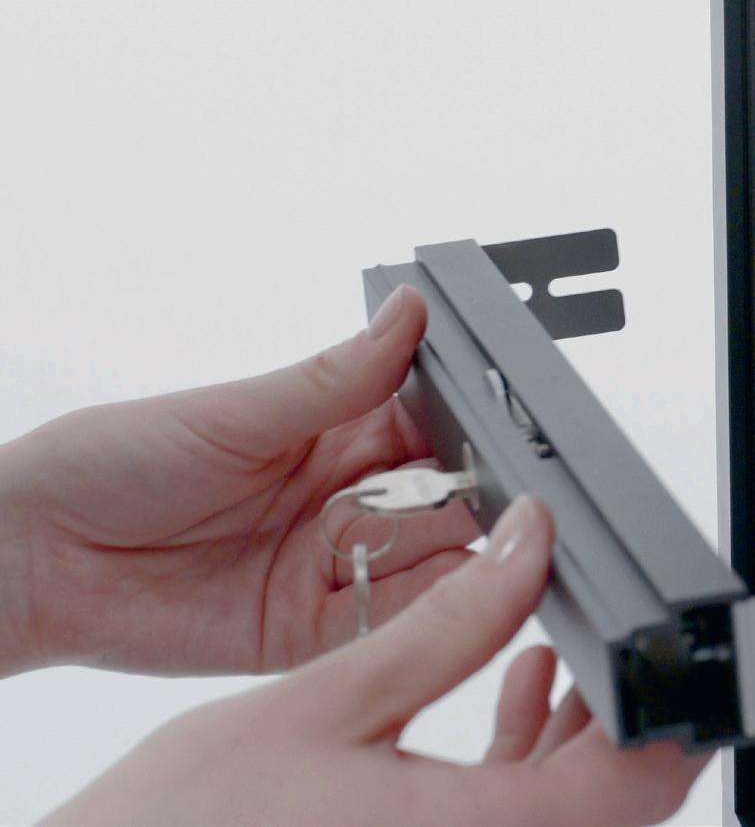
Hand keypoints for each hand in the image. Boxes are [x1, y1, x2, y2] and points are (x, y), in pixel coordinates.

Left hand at [0, 285, 479, 674]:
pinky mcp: (310, 630)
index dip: (474, 428)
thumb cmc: (111, 463)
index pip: (432, 424)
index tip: (512, 432)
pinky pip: (386, 623)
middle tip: (518, 497)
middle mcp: (343, 498)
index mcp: (333, 431)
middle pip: (444, 496)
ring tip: (500, 545)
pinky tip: (457, 596)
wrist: (30, 559)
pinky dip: (426, 612)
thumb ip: (333, 380)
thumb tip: (410, 313)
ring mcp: (331, 565)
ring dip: (466, 553)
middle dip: (480, 495)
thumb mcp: (233, 414)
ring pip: (429, 559)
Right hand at [42, 498, 710, 826]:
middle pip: (618, 800)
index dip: (674, 708)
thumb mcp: (324, 702)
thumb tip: (527, 547)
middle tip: (615, 621)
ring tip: (558, 635)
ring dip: (586, 729)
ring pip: (574, 812)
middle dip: (629, 709)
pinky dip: (535, 757)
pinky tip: (517, 685)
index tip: (673, 645)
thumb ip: (449, 622)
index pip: (638, 782)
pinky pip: (520, 822)